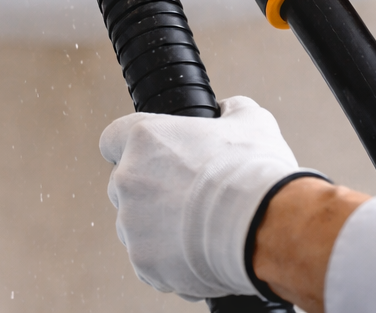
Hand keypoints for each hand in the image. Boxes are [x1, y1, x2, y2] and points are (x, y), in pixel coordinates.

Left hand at [99, 97, 311, 300]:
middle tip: (183, 200)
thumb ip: (230, 110)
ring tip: (195, 233)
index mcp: (143, 138)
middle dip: (146, 193)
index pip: (111, 139)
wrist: (263, 227)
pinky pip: (149, 264)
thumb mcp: (250, 122)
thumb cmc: (254, 171)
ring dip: (155, 230)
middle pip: (122, 185)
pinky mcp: (144, 262)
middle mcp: (128, 178)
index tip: (149, 159)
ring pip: (133, 227)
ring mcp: (132, 222)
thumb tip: (228, 111)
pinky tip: (199, 258)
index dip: (129, 148)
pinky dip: (168, 264)